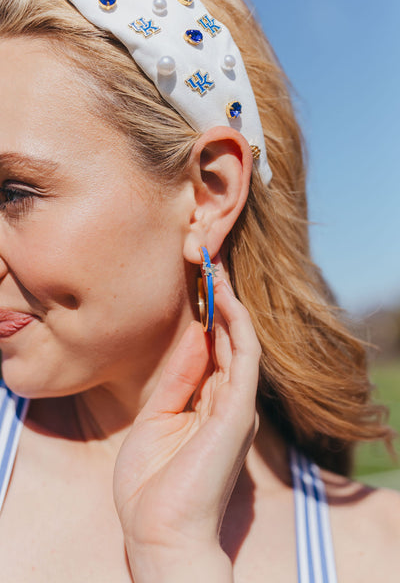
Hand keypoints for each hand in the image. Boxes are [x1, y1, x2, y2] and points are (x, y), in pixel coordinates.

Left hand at [113, 260, 260, 580]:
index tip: (195, 285)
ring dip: (231, 306)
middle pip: (230, 341)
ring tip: (217, 271)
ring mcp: (237, 407)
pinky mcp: (240, 412)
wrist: (158, 530)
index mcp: (208, 407)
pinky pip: (245, 358)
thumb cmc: (152, 484)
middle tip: (209, 266)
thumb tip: (195, 335)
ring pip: (242, 343)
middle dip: (220, 303)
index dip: (206, 316)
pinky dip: (238, 326)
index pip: (213, 351)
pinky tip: (225, 300)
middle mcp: (228, 403)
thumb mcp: (155, 418)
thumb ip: (179, 377)